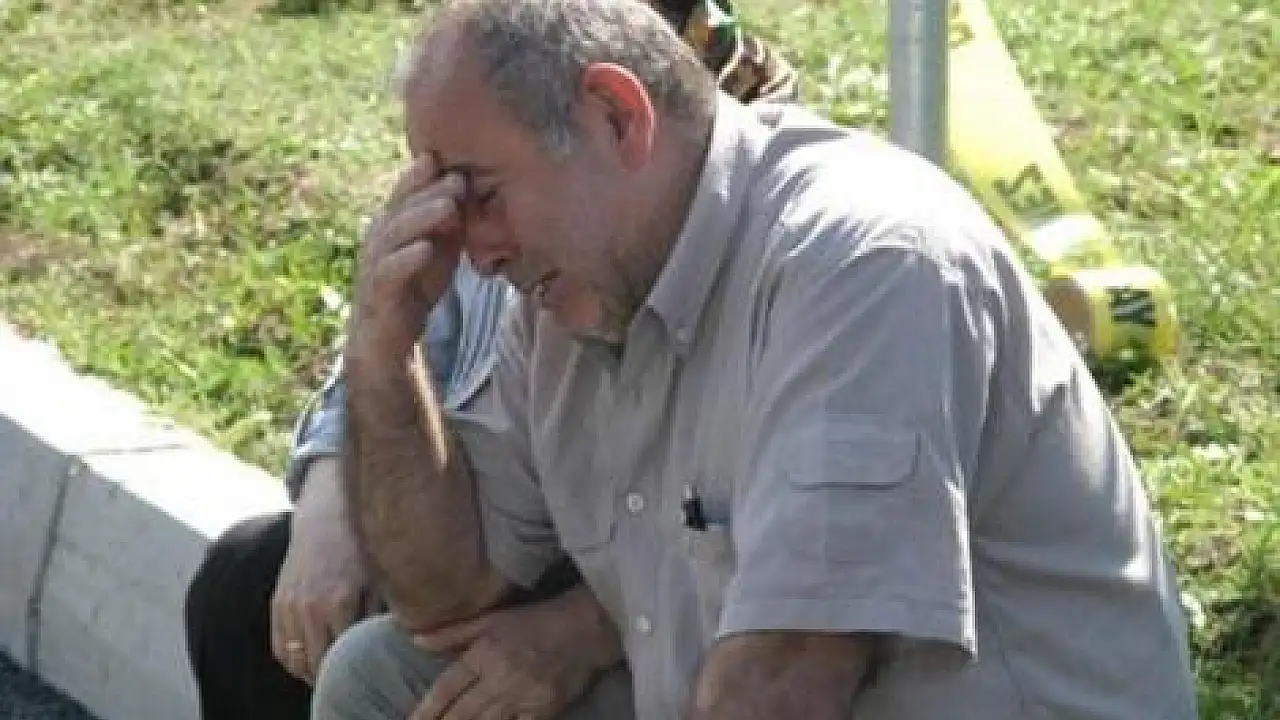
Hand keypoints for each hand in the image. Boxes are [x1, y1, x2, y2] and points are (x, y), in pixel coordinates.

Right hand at [270, 457, 369, 683]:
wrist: (326, 518)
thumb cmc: (362, 549)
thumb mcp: (380, 579)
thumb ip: (382, 615)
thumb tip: (392, 648)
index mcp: (339, 601)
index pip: (344, 657)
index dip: (355, 671)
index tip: (367, 675)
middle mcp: (310, 607)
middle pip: (318, 664)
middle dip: (334, 677)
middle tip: (350, 679)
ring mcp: (290, 606)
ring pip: (296, 660)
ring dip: (311, 673)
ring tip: (331, 675)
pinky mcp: (278, 603)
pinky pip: (279, 647)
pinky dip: (293, 662)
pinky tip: (310, 663)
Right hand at [349, 157, 466, 365]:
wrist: (387, 338)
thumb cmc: (414, 288)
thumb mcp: (438, 251)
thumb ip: (449, 224)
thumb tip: (468, 191)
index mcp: (391, 225)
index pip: (405, 193)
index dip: (421, 174)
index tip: (445, 157)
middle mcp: (378, 239)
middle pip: (400, 208)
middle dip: (428, 191)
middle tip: (457, 179)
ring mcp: (375, 264)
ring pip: (395, 234)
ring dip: (421, 218)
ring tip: (448, 207)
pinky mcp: (378, 292)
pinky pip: (390, 271)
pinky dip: (408, 259)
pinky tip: (426, 249)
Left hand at [409, 586, 622, 719]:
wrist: (585, 629)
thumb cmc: (536, 620)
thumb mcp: (493, 619)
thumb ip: (453, 633)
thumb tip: (415, 639)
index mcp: (486, 653)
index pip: (447, 688)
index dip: (426, 710)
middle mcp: (501, 678)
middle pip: (462, 713)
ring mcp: (524, 697)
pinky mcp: (544, 711)